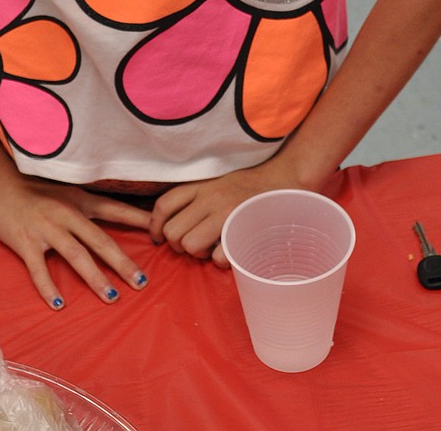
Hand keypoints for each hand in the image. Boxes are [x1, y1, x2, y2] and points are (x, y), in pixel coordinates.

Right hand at [0, 165, 153, 309]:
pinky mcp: (25, 241)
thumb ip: (83, 203)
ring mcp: (46, 228)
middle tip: (142, 282)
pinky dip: (49, 287)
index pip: (116, 209)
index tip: (161, 231)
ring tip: (112, 297)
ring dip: (95, 278)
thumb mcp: (62, 190)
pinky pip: (39, 269)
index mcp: (78, 199)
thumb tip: (107, 217)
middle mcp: (67, 213)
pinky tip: (59, 304)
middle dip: (123, 262)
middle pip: (101, 240)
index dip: (139, 220)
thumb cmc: (29, 187)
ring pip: (76, 256)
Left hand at [148, 157, 299, 267]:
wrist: (285, 181)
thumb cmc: (249, 188)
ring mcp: (225, 213)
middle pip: (173, 231)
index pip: (164, 204)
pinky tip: (228, 252)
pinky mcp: (241, 230)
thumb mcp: (217, 183)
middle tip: (194, 244)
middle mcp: (210, 197)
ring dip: (199, 253)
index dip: (155, 225)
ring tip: (212, 247)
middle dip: (179, 245)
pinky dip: (220, 260)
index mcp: (201, 185)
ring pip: (189, 245)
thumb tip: (168, 223)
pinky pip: (215, 257)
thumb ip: (195, 197)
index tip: (159, 238)